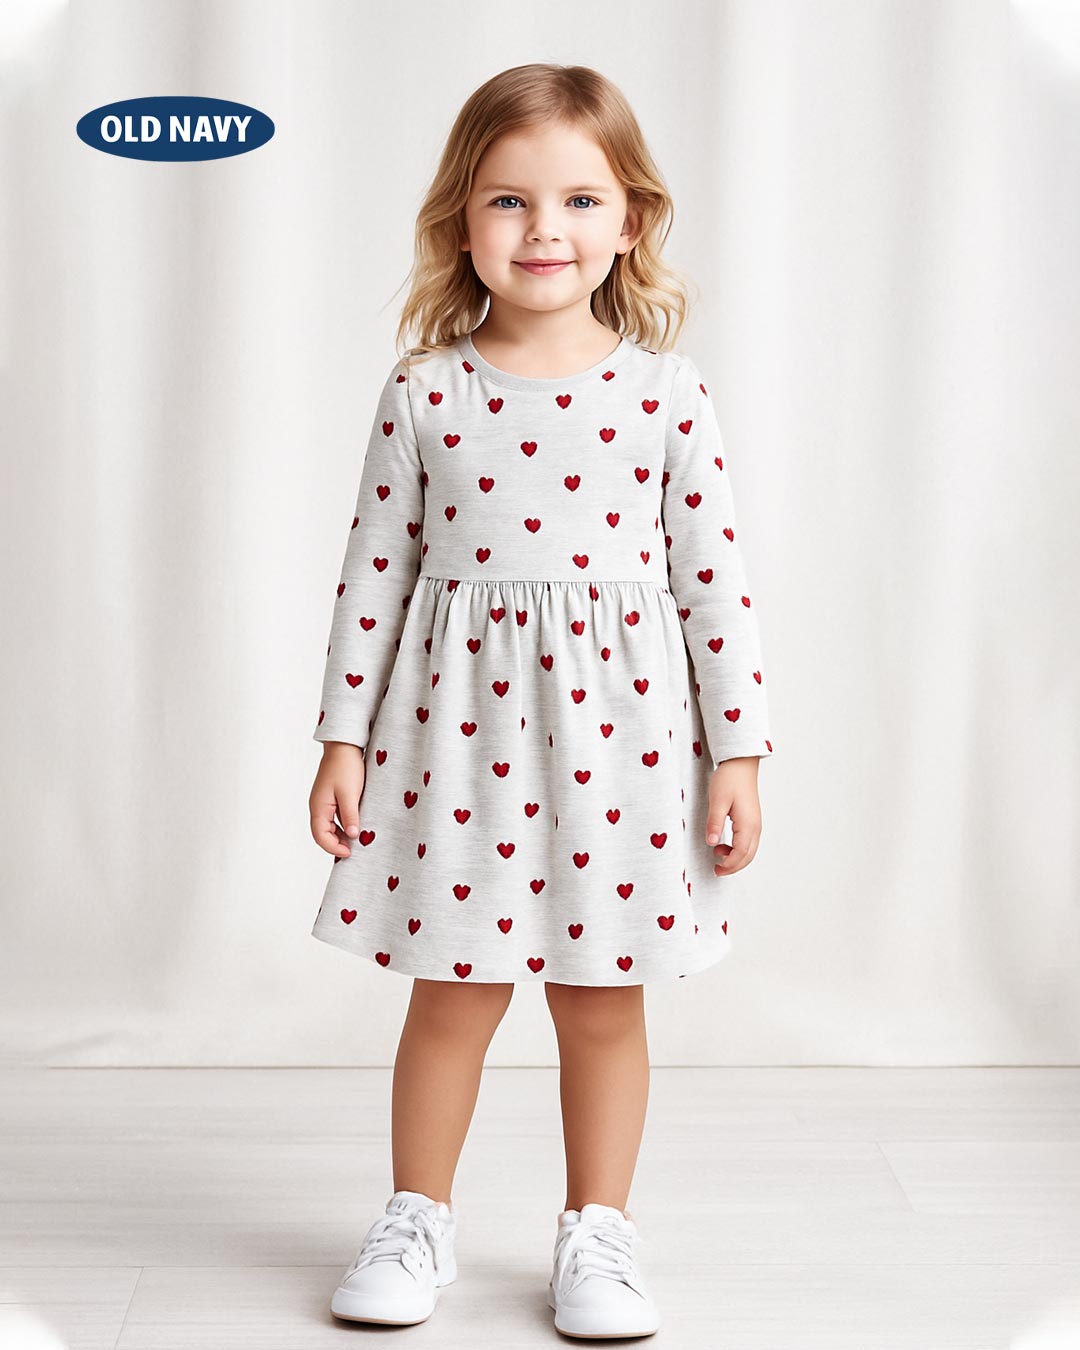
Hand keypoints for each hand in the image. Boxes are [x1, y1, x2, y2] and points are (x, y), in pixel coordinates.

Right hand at [309, 743, 365, 857]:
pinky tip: (355, 825)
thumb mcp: (350, 793)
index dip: (334, 848)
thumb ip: (350, 816)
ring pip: (328, 827)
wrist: (344, 746)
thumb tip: (353, 836)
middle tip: (354, 850)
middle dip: (336, 844)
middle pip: (322, 834)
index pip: (320, 837)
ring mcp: (323, 802)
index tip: (350, 853)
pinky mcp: (330, 797)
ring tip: (356, 841)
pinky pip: (333, 817)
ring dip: (340, 835)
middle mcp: (317, 807)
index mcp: (318, 807)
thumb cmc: (346, 767)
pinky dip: (343, 825)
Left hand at [706, 756, 761, 875]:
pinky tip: (725, 844)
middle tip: (716, 870)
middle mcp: (755, 827)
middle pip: (748, 856)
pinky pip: (748, 842)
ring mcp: (755, 823)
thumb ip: (714, 823)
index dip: (729, 865)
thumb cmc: (729, 779)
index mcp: (748, 824)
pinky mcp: (752, 820)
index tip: (716, 869)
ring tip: (717, 854)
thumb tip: (712, 843)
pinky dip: (738, 849)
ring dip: (736, 858)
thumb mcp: (717, 801)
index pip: (741, 854)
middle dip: (733, 867)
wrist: (740, 764)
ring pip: (749, 850)